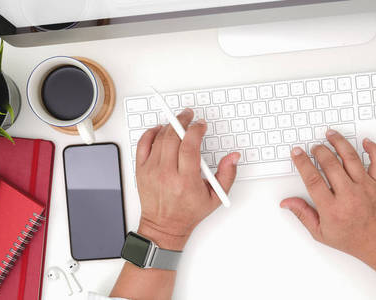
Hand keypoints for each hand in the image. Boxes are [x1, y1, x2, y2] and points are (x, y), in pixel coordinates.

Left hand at [135, 108, 239, 249]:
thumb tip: (233, 156)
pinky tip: (160, 130)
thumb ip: (227, 174)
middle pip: (173, 138)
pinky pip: (143, 144)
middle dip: (182, 121)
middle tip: (189, 117)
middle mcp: (167, 175)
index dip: (196, 130)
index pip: (189, 146)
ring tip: (179, 123)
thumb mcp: (215, 196)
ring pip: (159, 138)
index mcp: (186, 181)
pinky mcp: (141, 171)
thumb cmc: (188, 212)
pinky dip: (151, 133)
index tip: (201, 125)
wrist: (164, 226)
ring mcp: (151, 171)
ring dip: (170, 126)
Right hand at [281, 130, 375, 264]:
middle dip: (319, 150)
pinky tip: (365, 142)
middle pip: (330, 164)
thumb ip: (303, 214)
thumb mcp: (321, 233)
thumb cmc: (353, 240)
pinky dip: (373, 149)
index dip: (302, 163)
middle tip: (313, 147)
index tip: (297, 153)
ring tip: (330, 134)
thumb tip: (287, 202)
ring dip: (339, 142)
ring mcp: (366, 188)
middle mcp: (349, 196)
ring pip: (351, 158)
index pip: (313, 179)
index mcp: (332, 209)